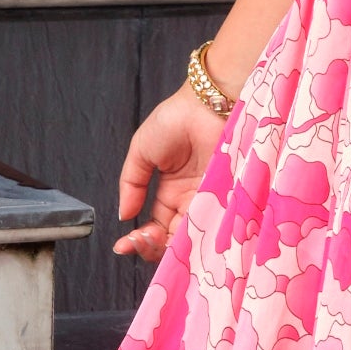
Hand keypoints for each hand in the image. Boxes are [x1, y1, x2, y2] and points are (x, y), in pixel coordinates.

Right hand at [115, 84, 227, 263]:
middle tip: (139, 240)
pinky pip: (211, 227)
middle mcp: (191, 201)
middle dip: (152, 246)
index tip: (123, 245)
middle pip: (172, 238)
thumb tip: (124, 214)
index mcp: (171, 192)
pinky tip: (177, 239)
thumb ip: (131, 183)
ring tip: (152, 239)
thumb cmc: (175, 119)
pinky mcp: (226, 199)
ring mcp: (209, 201)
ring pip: (190, 238)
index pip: (154, 225)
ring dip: (169, 246)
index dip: (139, 239)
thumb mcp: (141, 151)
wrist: (206, 103)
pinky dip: (194, 238)